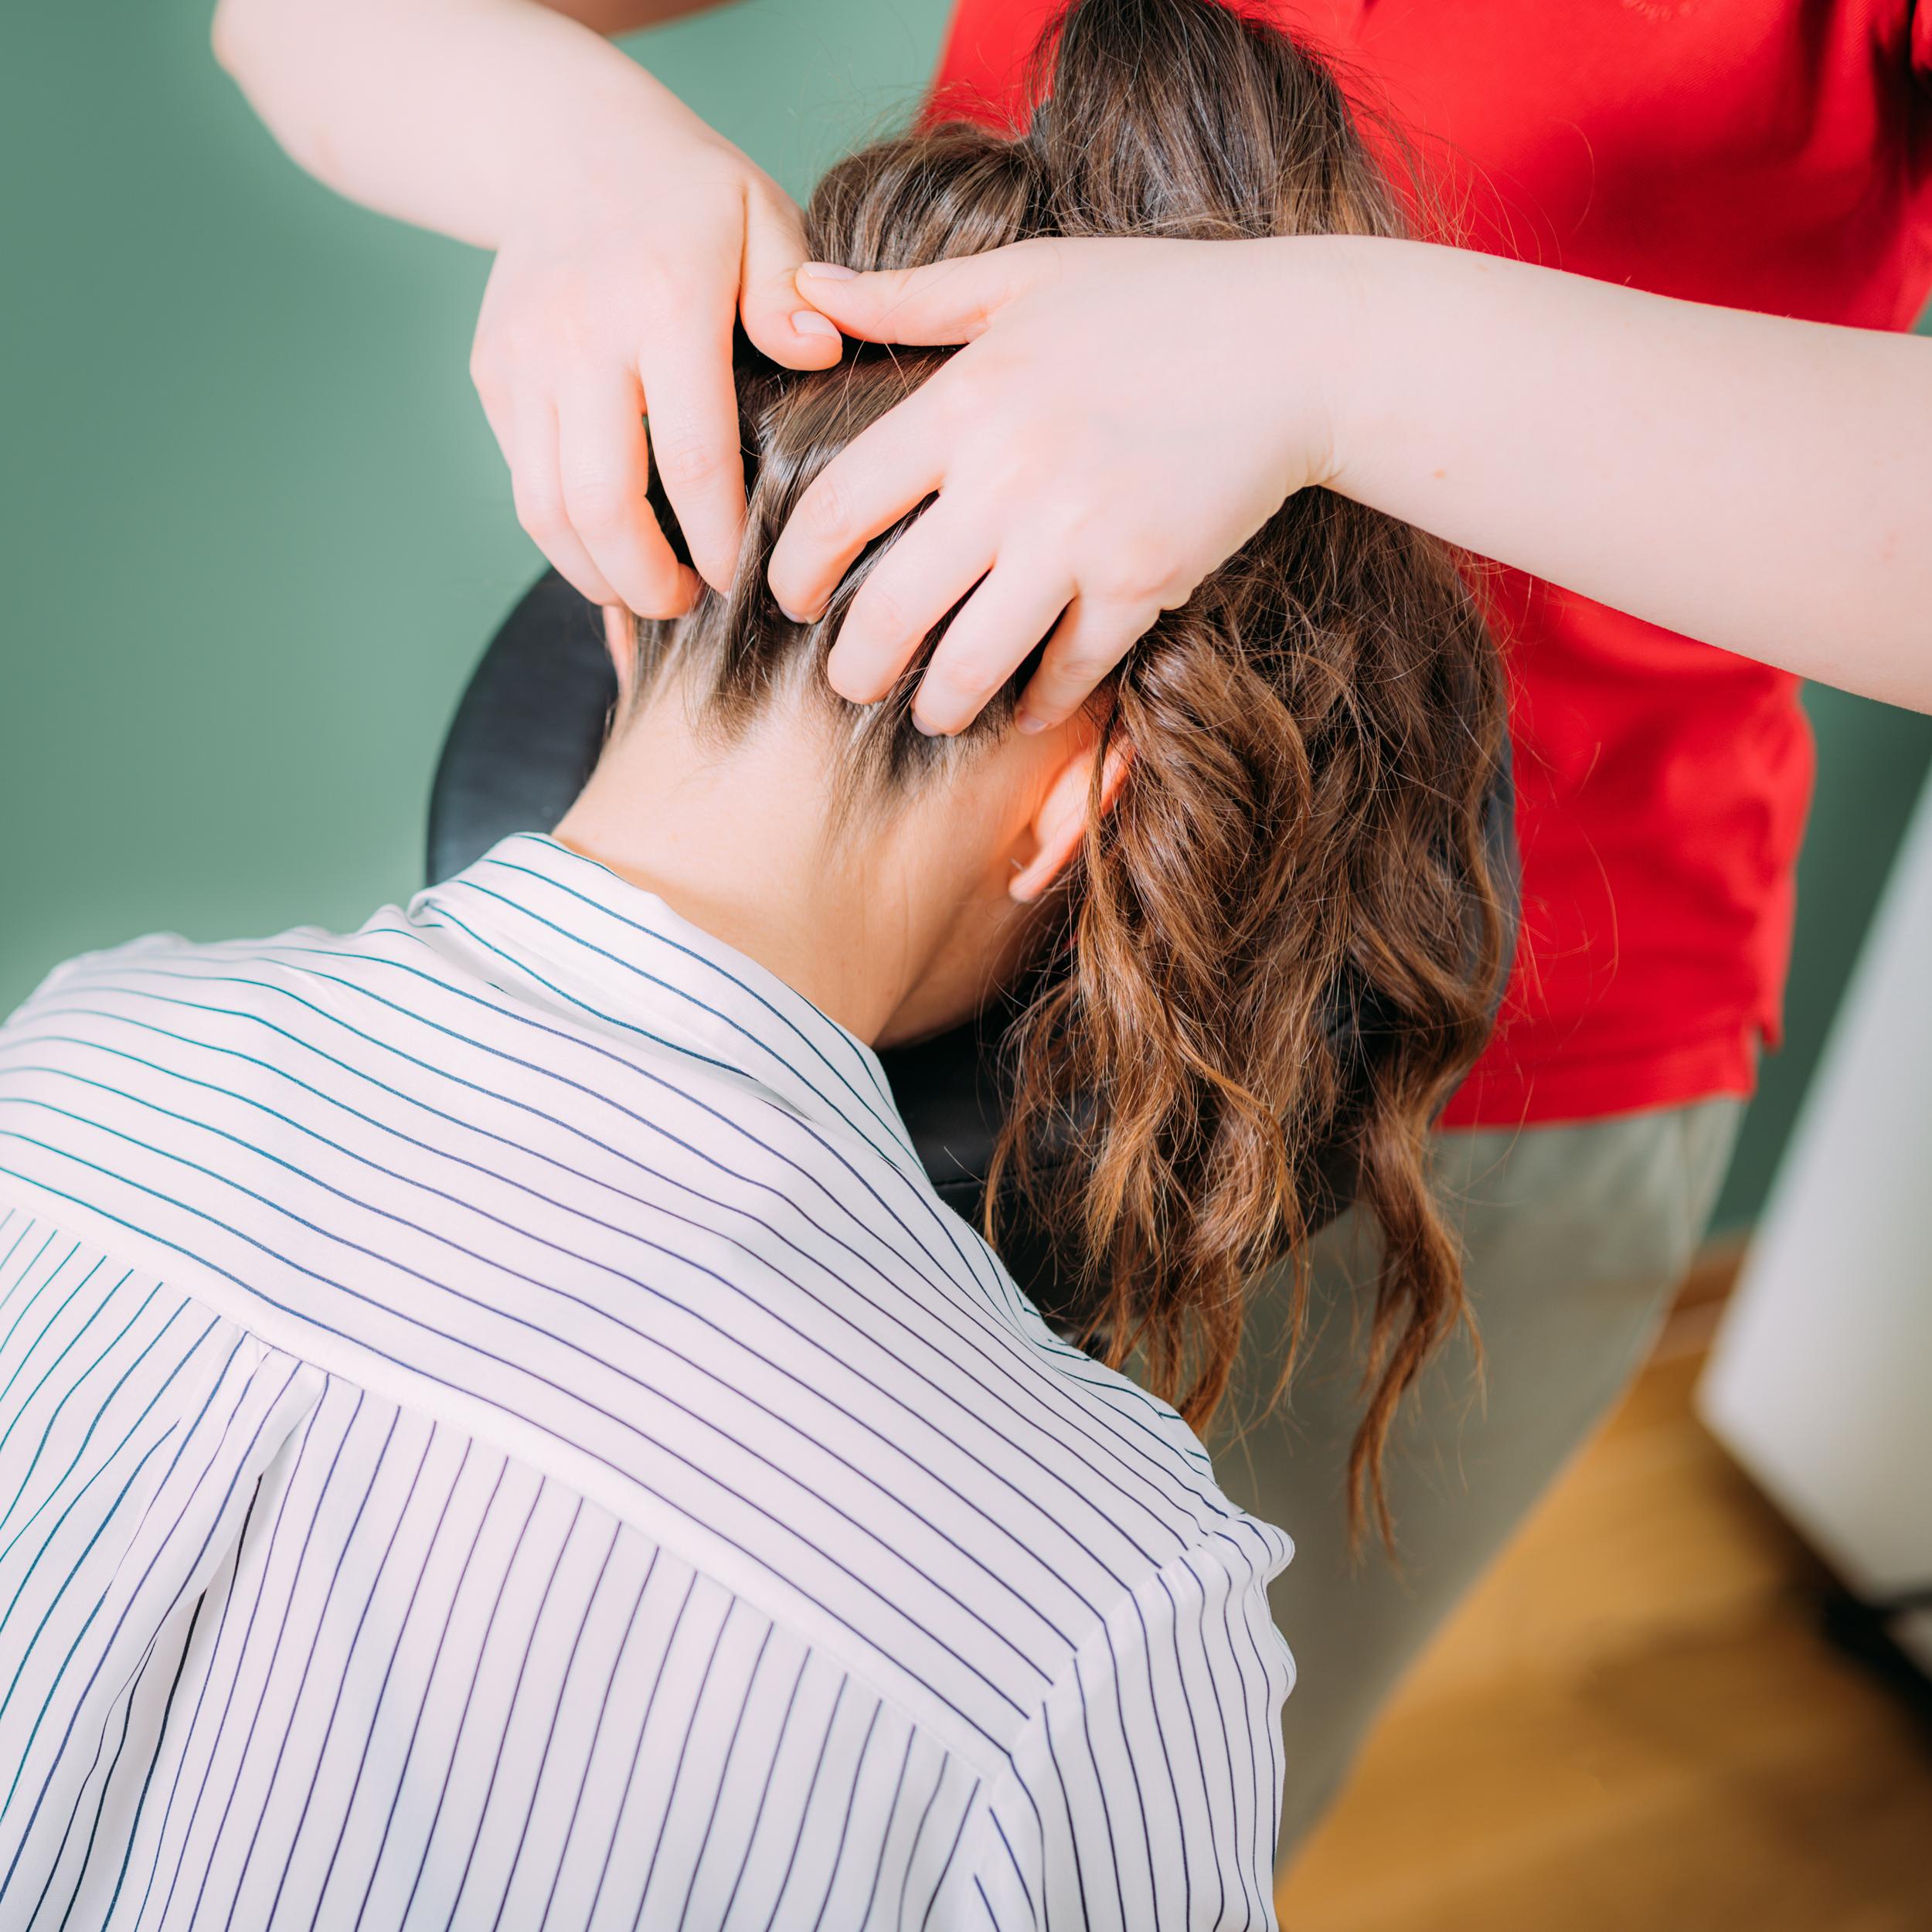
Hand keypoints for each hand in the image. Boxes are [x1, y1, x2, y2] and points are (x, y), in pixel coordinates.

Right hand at [471, 101, 842, 615]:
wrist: (562, 143)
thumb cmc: (688, 195)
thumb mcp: (760, 216)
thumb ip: (791, 296)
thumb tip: (823, 358)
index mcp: (663, 300)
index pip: (692, 458)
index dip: (720, 541)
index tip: (745, 579)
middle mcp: (580, 335)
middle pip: (603, 505)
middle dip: (650, 582)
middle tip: (690, 604)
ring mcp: (524, 360)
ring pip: (548, 512)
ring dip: (599, 576)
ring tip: (650, 592)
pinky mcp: (493, 377)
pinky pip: (524, 486)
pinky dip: (566, 540)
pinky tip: (612, 555)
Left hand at [767, 236, 1341, 734]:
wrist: (1294, 347)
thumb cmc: (1154, 302)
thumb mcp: (1024, 276)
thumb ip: (910, 297)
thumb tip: (807, 291)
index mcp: (964, 402)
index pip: (838, 509)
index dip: (797, 571)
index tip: (792, 600)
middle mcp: (1009, 478)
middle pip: (891, 609)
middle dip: (855, 665)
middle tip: (848, 681)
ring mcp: (1077, 539)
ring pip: (972, 662)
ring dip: (938, 704)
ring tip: (929, 712)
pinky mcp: (1142, 583)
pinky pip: (1069, 671)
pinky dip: (1041, 702)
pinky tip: (1026, 708)